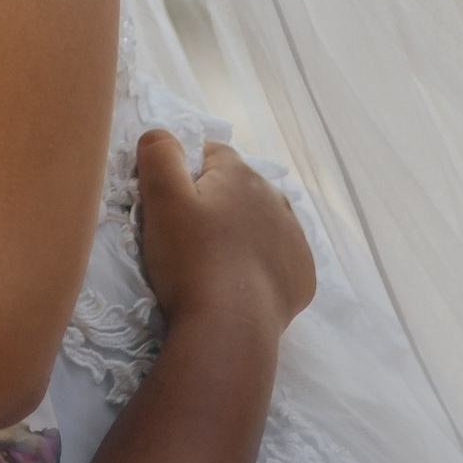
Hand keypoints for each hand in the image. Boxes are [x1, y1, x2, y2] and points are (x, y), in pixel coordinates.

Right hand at [133, 131, 314, 336]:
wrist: (230, 327)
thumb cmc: (190, 260)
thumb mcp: (161, 199)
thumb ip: (159, 154)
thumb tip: (162, 134)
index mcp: (242, 175)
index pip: (211, 154)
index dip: (186, 172)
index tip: (170, 203)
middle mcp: (277, 199)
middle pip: (238, 189)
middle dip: (216, 203)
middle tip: (188, 237)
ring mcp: (295, 240)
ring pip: (261, 223)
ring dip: (241, 233)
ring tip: (213, 263)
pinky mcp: (302, 276)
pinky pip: (278, 259)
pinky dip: (261, 265)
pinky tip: (239, 285)